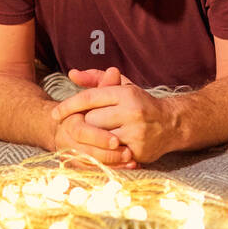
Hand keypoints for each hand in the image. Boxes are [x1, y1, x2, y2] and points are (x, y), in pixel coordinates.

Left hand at [52, 69, 171, 162]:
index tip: (55, 114)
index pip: (89, 98)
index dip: (68, 106)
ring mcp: (136, 133)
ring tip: (90, 138)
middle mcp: (132, 112)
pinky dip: (104, 152)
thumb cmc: (141, 103)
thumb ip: (96, 79)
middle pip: (91, 121)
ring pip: (99, 139)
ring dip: (92, 139)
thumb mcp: (122, 87)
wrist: (172, 123)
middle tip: (81, 126)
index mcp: (126, 93)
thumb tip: (72, 74)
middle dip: (83, 124)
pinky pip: (111, 154)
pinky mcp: (139, 151)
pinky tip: (102, 149)